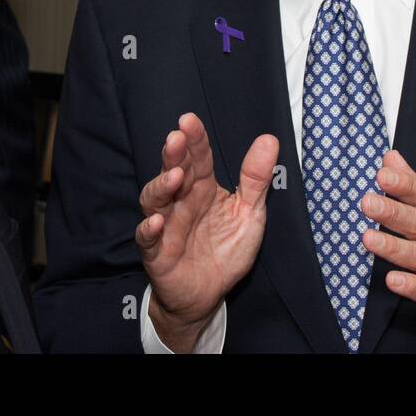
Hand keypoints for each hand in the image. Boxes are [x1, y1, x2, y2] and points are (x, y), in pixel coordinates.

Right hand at [136, 113, 278, 351]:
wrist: (208, 295)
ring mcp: (165, 226)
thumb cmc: (225, 249)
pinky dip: (148, 230)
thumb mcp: (250, 214)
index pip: (197, 159)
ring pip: (154, 200)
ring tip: (175, 176)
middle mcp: (180, 202)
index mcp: (203, 189)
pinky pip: (147, 239)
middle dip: (173, 155)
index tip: (190, 120)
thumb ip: (256, 179)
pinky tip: (156, 222)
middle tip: (176, 137)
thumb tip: (269, 139)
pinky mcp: (156, 253)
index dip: (195, 140)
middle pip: (173, 172)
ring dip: (161, 186)